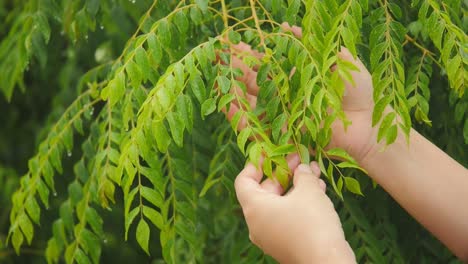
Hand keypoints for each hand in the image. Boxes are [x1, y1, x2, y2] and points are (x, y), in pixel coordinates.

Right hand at [225, 23, 376, 162]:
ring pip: (254, 99)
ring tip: (220, 73)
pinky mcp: (284, 130)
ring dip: (235, 86)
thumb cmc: (359, 91)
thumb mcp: (339, 59)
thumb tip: (288, 27)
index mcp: (298, 75)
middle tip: (222, 52)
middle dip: (239, 66)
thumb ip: (314, 45)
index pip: (270, 62)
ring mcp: (284, 112)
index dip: (254, 54)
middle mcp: (288, 93)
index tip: (238, 43)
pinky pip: (260, 123)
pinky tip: (227, 103)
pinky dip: (242, 115)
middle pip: (257, 79)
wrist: (368, 124)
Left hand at [235, 161, 355, 262]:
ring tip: (314, 172)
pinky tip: (318, 190)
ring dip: (296, 186)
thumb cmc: (312, 223)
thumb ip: (302, 174)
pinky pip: (288, 216)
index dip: (256, 163)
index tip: (272, 152)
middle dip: (284, 172)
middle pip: (264, 190)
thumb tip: (302, 169)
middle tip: (300, 158)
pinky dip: (299, 202)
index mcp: (254, 208)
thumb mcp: (308, 191)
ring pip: (280, 203)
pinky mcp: (285, 243)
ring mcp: (271, 236)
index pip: (244, 180)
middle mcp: (257, 223)